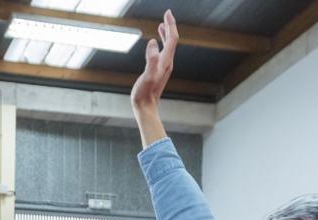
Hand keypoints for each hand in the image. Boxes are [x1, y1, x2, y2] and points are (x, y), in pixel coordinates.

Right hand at [129, 9, 177, 145]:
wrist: (146, 109)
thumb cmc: (144, 94)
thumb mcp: (147, 75)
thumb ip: (151, 59)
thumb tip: (153, 42)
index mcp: (165, 61)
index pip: (172, 38)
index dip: (170, 25)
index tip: (167, 13)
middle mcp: (167, 63)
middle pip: (172, 41)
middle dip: (170, 27)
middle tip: (166, 15)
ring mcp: (164, 68)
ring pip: (168, 47)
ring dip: (166, 35)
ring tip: (161, 26)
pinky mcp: (159, 72)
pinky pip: (162, 54)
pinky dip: (161, 45)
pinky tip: (155, 45)